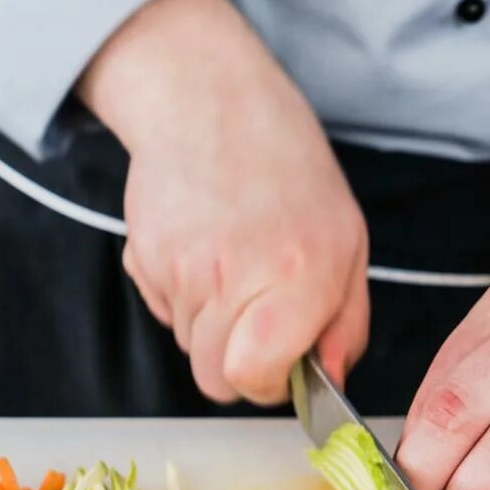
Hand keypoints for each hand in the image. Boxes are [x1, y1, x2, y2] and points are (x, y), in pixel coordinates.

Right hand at [77, 0, 368, 403]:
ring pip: (187, 345)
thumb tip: (331, 380)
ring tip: (232, 265)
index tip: (280, 364)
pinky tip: (204, 250)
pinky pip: (163, 310)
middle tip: (257, 317)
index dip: (268, 384)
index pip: (253, 380)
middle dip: (236, 362)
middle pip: (213, 379)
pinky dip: (182, 296)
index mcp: (296, 278)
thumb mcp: (347, 244)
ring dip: (211, 323)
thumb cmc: (289, 172)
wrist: (211, 106)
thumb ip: (346, 323)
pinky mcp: (142, 260)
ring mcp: (179, 270)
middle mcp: (231, 278)